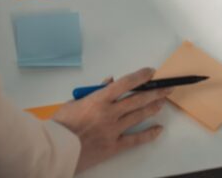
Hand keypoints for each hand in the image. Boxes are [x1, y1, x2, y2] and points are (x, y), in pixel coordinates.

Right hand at [52, 68, 170, 173]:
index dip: (140, 76)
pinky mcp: (113, 147)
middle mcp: (109, 113)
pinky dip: (148, 134)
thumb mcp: (74, 101)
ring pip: (138, 116)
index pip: (125, 83)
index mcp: (98, 99)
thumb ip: (95, 91)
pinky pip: (134, 140)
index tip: (151, 72)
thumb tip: (110, 82)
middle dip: (154, 91)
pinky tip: (158, 129)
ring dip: (153, 107)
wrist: (54, 150)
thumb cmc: (61, 124)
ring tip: (163, 101)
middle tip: (167, 87)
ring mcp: (113, 130)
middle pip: (137, 99)